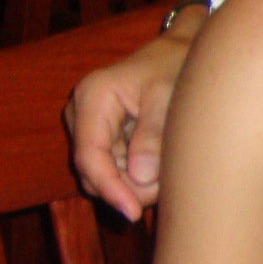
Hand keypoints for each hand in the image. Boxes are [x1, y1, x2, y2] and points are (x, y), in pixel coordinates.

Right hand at [66, 32, 191, 219]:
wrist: (180, 52)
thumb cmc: (175, 66)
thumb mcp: (168, 95)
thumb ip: (153, 135)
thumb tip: (140, 178)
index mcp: (93, 96)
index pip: (90, 154)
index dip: (109, 187)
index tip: (133, 211)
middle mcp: (83, 113)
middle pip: (93, 172)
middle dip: (127, 188)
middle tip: (166, 187)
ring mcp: (90, 127)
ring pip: (105, 176)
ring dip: (136, 184)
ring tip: (169, 168)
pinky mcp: (103, 139)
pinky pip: (115, 170)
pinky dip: (138, 176)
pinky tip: (162, 164)